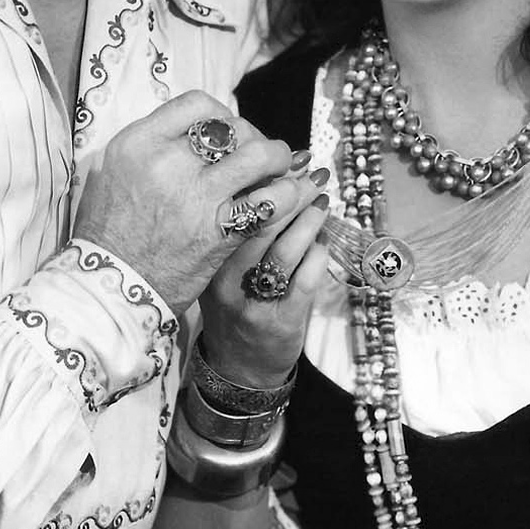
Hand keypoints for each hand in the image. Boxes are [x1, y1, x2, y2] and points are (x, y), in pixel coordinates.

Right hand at [71, 91, 321, 314]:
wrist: (111, 288)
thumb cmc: (108, 233)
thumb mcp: (110, 173)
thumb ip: (148, 146)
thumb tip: (186, 132)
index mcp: (138, 143)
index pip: (197, 104)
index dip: (222, 114)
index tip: (228, 131)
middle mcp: (168, 163)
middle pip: (233, 127)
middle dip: (254, 137)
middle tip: (259, 153)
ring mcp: (196, 197)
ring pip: (259, 156)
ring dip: (278, 159)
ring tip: (282, 167)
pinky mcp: (220, 231)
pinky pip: (270, 202)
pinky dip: (287, 195)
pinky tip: (289, 196)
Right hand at [198, 188, 330, 388]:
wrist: (238, 369)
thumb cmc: (233, 307)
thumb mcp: (221, 269)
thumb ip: (239, 233)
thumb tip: (274, 178)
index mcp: (207, 262)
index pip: (231, 212)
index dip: (259, 182)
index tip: (282, 160)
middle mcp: (224, 282)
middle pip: (259, 226)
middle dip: (291, 194)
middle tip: (312, 175)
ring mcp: (252, 304)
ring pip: (285, 250)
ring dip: (310, 220)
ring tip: (322, 200)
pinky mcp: (280, 322)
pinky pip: (305, 280)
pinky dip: (317, 254)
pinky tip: (322, 241)